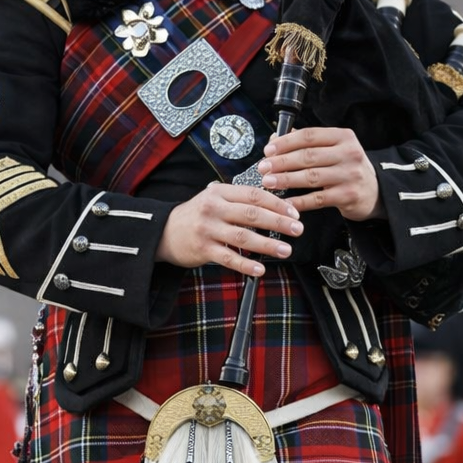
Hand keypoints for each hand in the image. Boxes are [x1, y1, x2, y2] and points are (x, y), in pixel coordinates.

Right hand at [156, 183, 303, 274]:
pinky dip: (246, 264)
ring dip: (267, 244)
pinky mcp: (203, 249)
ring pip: (243, 236)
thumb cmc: (197, 215)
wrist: (164, 232)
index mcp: (220, 192)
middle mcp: (214, 208)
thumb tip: (275, 204)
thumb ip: (240, 200)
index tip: (294, 213)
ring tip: (286, 250)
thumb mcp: (215, 199)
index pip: (254, 195)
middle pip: (252, 214)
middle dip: (278, 222)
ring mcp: (208, 229)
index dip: (276, 204)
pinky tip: (260, 269)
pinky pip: (229, 258)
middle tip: (297, 230)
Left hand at [258, 127, 383, 221]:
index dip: (285, 143)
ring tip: (269, 182)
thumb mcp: (335, 149)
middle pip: (308, 156)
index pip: (309, 136)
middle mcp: (348, 154)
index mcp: (343, 137)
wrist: (376, 192)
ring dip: (286, 180)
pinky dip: (299, 201)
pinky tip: (285, 202)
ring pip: (311, 177)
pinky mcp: (347, 196)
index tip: (268, 150)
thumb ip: (309, 143)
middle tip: (263, 167)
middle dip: (281, 162)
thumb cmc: (349, 169)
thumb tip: (276, 139)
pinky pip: (317, 199)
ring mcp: (349, 175)